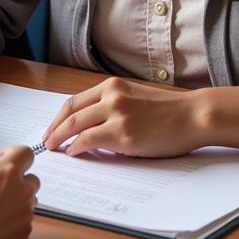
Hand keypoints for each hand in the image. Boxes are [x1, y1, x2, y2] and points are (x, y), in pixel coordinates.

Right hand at [0, 145, 37, 238]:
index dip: (14, 153)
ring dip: (17, 201)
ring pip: (29, 202)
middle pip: (31, 179)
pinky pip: (25, 222)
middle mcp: (21, 191)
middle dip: (18, 180)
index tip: (2, 158)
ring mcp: (25, 215)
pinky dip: (15, 221)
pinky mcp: (24, 235)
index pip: (26, 153)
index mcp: (6, 172)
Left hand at [43, 77, 202, 157]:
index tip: (52, 128)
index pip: (74, 101)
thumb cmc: (169, 111)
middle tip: (45, 142)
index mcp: (112, 86)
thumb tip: (88, 127)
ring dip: (60, 139)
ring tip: (53, 149)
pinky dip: (76, 148)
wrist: (193, 115)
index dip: (59, 117)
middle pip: (70, 113)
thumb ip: (111, 106)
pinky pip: (88, 141)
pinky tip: (73, 153)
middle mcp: (111, 96)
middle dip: (54, 129)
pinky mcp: (123, 135)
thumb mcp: (135, 97)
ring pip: (75, 126)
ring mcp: (116, 114)